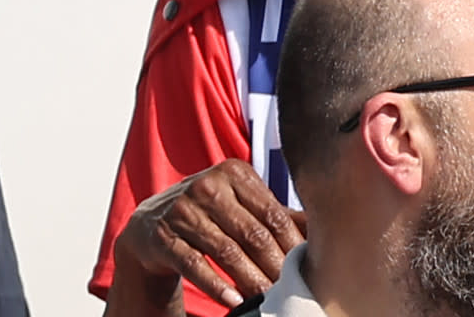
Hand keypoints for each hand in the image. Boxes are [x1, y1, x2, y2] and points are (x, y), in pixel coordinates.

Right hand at [110, 159, 305, 312]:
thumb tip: (322, 228)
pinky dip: (216, 285)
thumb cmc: (211, 212)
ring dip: (250, 278)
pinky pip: (194, 264)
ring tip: (267, 298)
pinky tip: (234, 300)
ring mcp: (182, 210)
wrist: (151, 222)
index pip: (272, 213)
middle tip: (291, 289)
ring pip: (226, 251)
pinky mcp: (162, 236)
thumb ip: (277, 215)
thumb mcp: (242, 204)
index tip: (306, 269)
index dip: (292, 244)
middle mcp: (207, 186)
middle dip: (275, 265)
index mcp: (235, 173)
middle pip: (252, 233)